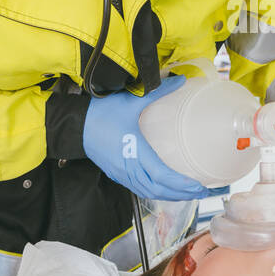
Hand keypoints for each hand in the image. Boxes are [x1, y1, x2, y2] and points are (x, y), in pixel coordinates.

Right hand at [81, 75, 213, 200]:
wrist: (72, 125)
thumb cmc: (100, 114)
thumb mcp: (130, 101)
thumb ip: (157, 91)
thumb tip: (180, 80)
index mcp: (135, 152)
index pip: (162, 176)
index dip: (181, 184)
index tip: (198, 186)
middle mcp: (129, 168)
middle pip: (158, 190)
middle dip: (181, 194)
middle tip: (202, 192)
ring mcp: (122, 173)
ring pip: (148, 192)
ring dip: (169, 195)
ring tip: (187, 193)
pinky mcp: (116, 173)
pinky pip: (139, 189)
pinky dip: (155, 192)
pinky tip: (164, 189)